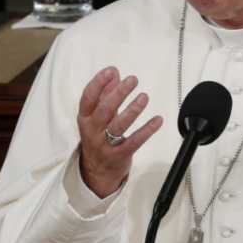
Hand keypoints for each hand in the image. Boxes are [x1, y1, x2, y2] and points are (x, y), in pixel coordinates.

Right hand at [77, 66, 162, 197]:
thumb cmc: (97, 137)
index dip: (99, 83)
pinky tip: (157, 120)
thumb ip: (105, 94)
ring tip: (144, 97)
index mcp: (85, 118)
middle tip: (132, 80)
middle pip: (104, 110)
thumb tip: (115, 74)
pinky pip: (134, 141)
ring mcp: (105, 144)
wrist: (96, 172)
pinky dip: (147, 130)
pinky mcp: (120, 155)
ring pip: (118, 126)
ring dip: (132, 110)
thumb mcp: (96, 116)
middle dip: (118, 93)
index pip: (88, 97)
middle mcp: (93, 130)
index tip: (111, 71)